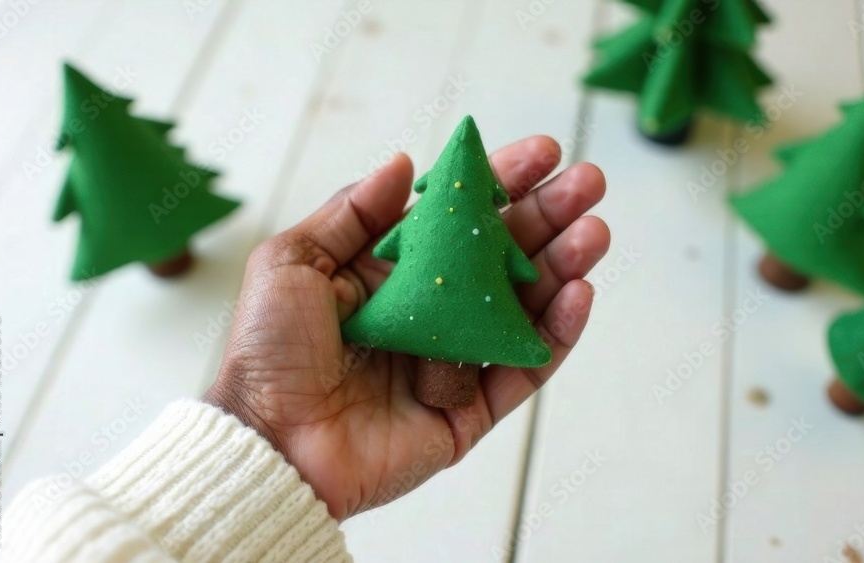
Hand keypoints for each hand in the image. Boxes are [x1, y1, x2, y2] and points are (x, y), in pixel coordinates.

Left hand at [204, 137, 609, 519]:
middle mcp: (431, 311)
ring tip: (593, 231)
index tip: (542, 152)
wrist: (269, 441)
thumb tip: (403, 163)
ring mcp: (456, 360)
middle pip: (504, 256)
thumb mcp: (294, 261)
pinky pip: (524, 368)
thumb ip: (352, 212)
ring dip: (563, 267)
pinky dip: (556, 333)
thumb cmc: (269, 350)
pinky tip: (578, 293)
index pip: (459, 218)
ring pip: (524, 307)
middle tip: (588, 183)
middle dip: (548, 216)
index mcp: (393, 273)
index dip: (500, 183)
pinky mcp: (471, 410)